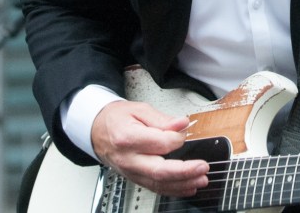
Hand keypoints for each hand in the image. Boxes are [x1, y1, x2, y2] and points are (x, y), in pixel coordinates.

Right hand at [91, 100, 209, 196]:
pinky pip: (155, 188)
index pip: (159, 143)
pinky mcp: (135, 178)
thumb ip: (162, 119)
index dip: (177, 138)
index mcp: (127, 138)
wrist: (97, 130)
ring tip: (201, 179)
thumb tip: (182, 124)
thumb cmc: (116, 119)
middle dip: (184, 171)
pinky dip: (173, 190)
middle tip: (202, 167)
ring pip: (158, 184)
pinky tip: (188, 187)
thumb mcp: (138, 109)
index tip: (184, 131)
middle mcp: (128, 159)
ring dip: (183, 184)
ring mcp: (131, 172)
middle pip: (159, 171)